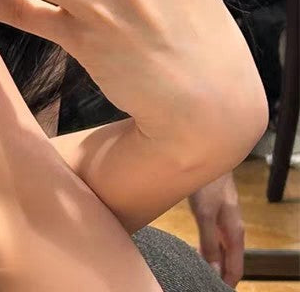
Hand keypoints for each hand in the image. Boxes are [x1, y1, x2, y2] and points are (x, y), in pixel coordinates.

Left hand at [188, 171, 244, 287]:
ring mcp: (223, 217)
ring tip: (196, 270)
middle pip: (229, 259)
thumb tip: (213, 270)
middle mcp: (232, 227)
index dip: (227, 283)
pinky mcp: (214, 209)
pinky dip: (206, 246)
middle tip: (201, 281)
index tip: (212, 289)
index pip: (236, 268)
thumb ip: (209, 241)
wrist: (207, 151)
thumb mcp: (206, 213)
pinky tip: (194, 247)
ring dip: (212, 260)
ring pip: (221, 247)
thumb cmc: (208, 182)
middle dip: (218, 272)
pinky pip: (213, 235)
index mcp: (234, 232)